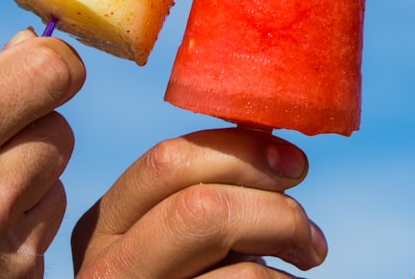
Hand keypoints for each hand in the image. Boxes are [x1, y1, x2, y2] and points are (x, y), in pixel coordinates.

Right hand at [0, 28, 84, 277]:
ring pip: (58, 177)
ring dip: (27, 180)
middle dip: (28, 132)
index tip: (36, 74)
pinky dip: (21, 225)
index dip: (51, 66)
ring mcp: (7, 247)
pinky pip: (49, 225)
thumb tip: (35, 42)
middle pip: (61, 128)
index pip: (54, 72)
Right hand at [71, 127, 326, 277]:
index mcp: (105, 227)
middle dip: (270, 199)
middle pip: (196, 202)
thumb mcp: (187, 239)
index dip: (242, 149)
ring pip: (219, 240)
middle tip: (306, 220)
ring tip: (309, 252)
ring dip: (285, 232)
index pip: (167, 161)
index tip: (294, 164)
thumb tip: (276, 148)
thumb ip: (209, 195)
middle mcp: (105, 269)